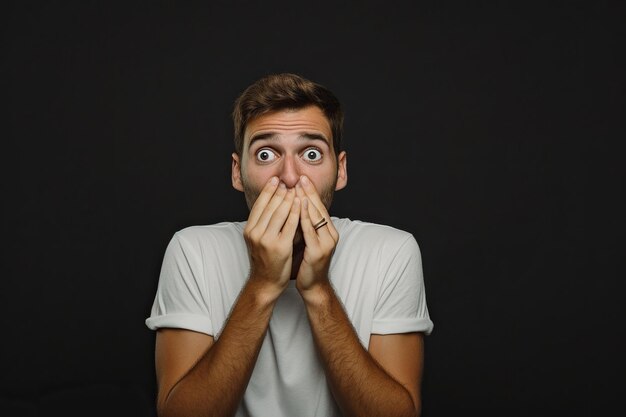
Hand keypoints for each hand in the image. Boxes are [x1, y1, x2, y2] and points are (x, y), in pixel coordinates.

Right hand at [244, 177, 300, 299]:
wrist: (265, 282)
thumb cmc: (264, 259)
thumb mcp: (257, 239)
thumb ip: (262, 223)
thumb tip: (270, 203)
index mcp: (249, 229)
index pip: (259, 205)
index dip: (267, 191)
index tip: (275, 179)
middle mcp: (255, 233)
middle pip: (269, 206)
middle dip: (280, 191)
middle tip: (288, 180)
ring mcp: (267, 240)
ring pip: (279, 213)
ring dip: (288, 198)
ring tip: (295, 188)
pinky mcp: (280, 246)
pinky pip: (290, 225)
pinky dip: (295, 212)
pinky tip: (301, 203)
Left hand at [295, 175, 339, 293]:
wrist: (312, 285)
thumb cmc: (307, 262)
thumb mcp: (307, 239)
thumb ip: (305, 224)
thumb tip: (295, 205)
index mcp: (328, 230)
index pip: (319, 206)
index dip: (310, 192)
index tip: (301, 178)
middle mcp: (331, 234)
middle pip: (319, 208)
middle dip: (309, 192)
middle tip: (300, 177)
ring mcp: (326, 243)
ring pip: (316, 217)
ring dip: (306, 201)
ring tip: (298, 188)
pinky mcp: (318, 251)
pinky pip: (310, 231)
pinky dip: (305, 218)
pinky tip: (299, 207)